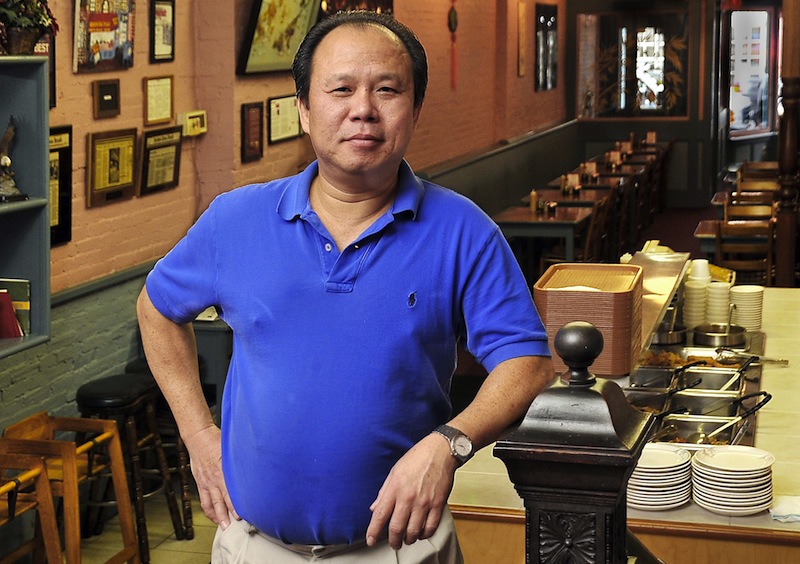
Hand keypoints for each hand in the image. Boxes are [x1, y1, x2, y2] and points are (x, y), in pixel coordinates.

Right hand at [183, 425, 236, 527]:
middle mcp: (214, 479)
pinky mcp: (201, 483)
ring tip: (224, 526)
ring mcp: (206, 482)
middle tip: (236, 525)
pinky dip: (209, 510)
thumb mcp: (231, 448)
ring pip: (212, 504)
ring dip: (218, 516)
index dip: (236, 504)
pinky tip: (214, 517)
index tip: (243, 513)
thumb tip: (253, 466)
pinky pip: (204, 500)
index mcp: (222, 471)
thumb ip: (240, 460)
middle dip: (229, 514)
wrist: (198, 437)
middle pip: (221, 501)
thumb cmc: (216, 440)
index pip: (230, 492)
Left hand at [366, 433, 457, 549]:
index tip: (370, 540)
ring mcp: (424, 502)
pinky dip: (425, 534)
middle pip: (397, 528)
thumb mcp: (394, 472)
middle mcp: (408, 497)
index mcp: (395, 488)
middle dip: (393, 541)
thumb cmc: (417, 458)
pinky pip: (431, 527)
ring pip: (413, 531)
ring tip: (407, 538)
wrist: (440, 451)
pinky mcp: (438, 504)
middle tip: (393, 543)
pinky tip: (421, 533)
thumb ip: (384, 492)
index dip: (373, 531)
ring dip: (409, 539)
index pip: (380, 515)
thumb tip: (375, 508)